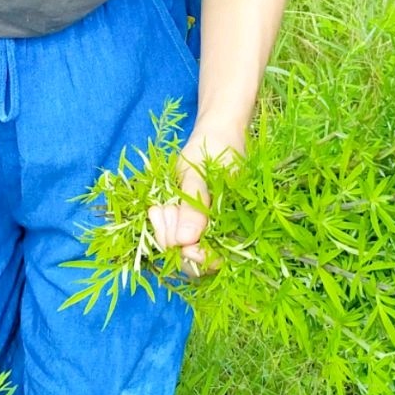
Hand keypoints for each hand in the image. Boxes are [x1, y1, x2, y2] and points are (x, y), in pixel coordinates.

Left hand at [147, 125, 240, 278]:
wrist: (217, 131)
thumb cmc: (214, 148)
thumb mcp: (200, 174)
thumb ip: (194, 207)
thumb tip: (186, 241)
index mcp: (235, 226)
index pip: (214, 262)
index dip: (194, 258)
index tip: (178, 241)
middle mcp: (223, 233)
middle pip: (194, 261)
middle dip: (173, 241)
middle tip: (163, 212)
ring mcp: (206, 229)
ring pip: (182, 248)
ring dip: (165, 231)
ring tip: (160, 207)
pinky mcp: (192, 222)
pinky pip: (175, 235)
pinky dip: (163, 225)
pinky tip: (158, 208)